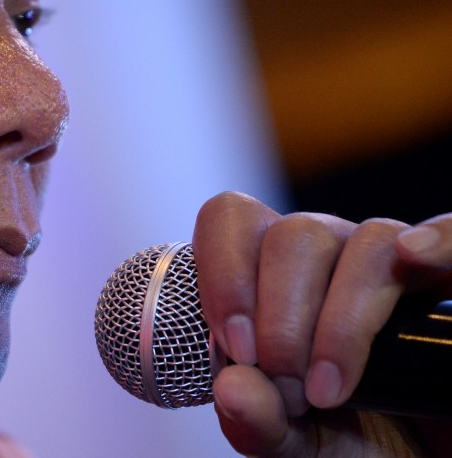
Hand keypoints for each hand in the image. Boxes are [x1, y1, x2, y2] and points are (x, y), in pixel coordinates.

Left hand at [193, 191, 451, 456]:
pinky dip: (437, 240)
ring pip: (367, 242)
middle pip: (294, 236)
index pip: (231, 219)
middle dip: (281, 319)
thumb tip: (232, 386)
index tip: (236, 348)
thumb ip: (255, 420)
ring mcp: (396, 262)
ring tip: (330, 390)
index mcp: (271, 271)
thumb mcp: (291, 443)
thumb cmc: (348, 439)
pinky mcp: (448, 282)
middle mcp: (330, 254)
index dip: (224, 274)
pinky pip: (451, 234)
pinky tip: (413, 256)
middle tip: (290, 387)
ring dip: (342, 319)